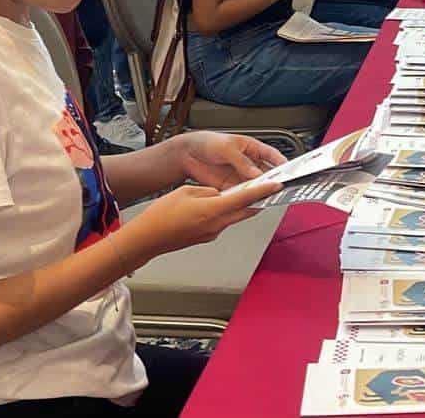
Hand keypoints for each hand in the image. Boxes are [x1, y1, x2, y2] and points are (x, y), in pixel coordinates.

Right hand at [128, 181, 281, 258]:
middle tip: (263, 190)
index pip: (246, 198)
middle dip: (256, 201)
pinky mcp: (206, 238)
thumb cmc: (161, 215)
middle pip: (245, 211)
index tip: (276, 186)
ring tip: (230, 194)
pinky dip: (222, 214)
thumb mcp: (186, 191)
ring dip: (236, 207)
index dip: (263, 191)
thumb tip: (218, 193)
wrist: (148, 239)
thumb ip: (207, 191)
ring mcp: (212, 233)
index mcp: (214, 210)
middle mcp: (217, 224)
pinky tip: (210, 207)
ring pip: (233, 217)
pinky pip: (220, 223)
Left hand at [175, 131, 286, 189]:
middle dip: (273, 180)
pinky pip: (242, 193)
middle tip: (277, 187)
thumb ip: (242, 162)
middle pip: (266, 173)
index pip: (272, 155)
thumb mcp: (227, 148)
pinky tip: (249, 200)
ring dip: (260, 191)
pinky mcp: (231, 186)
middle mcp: (248, 163)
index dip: (281, 163)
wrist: (187, 154)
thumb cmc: (207, 142)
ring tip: (264, 195)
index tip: (288, 171)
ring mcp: (240, 175)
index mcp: (251, 148)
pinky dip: (247, 198)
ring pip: (256, 185)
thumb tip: (256, 174)